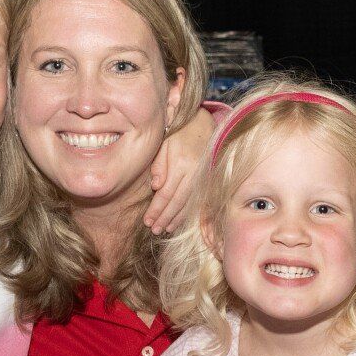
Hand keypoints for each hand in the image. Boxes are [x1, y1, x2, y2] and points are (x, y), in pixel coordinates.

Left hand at [142, 110, 209, 234]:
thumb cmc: (179, 134)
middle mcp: (194, 175)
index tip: (147, 221)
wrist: (203, 126)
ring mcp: (203, 179)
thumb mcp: (164, 144)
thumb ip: (159, 166)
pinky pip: (197, 202)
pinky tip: (179, 221)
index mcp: (181, 165)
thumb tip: (155, 188)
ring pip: (188, 205)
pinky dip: (187, 214)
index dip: (156, 209)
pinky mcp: (208, 182)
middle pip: (177, 203)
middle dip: (164, 218)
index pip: (166, 193)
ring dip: (176, 219)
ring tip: (165, 229)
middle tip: (154, 230)